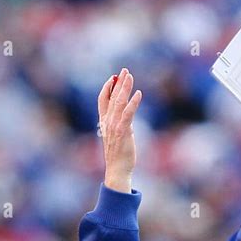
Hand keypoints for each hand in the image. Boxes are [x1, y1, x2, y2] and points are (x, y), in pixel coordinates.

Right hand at [98, 68, 141, 192]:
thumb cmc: (119, 156)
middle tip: (124, 70)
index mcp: (104, 123)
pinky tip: (138, 94)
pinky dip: (132, 103)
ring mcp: (114, 126)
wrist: (117, 170)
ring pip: (119, 102)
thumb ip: (121, 126)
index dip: (107, 88)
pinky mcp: (123, 131)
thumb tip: (127, 119)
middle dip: (118, 83)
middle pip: (112, 97)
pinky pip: (127, 113)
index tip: (113, 78)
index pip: (102, 100)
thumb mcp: (117, 137)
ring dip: (124, 88)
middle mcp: (107, 122)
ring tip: (129, 76)